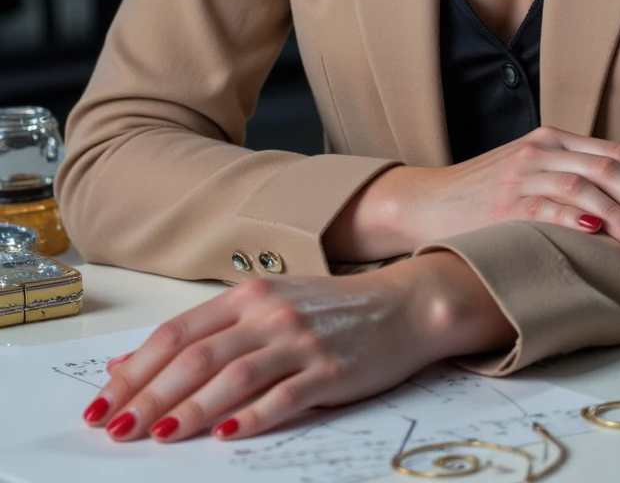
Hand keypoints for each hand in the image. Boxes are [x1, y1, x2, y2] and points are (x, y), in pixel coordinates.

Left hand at [79, 260, 444, 445]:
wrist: (402, 305)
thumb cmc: (328, 311)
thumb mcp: (266, 308)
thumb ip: (206, 333)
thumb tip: (132, 362)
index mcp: (249, 296)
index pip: (178, 333)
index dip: (136, 369)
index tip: (103, 402)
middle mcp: (270, 314)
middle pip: (197, 357)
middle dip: (151, 395)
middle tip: (118, 428)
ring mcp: (300, 342)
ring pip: (233, 377)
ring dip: (190, 410)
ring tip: (158, 437)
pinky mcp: (330, 372)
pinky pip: (283, 397)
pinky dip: (250, 418)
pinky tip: (225, 436)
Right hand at [394, 125, 619, 251]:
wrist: (425, 202)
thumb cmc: (486, 194)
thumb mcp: (533, 173)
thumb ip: (574, 178)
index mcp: (555, 141)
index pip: (616, 153)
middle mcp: (542, 152)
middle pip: (608, 169)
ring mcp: (521, 176)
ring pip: (583, 187)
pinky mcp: (501, 204)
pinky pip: (544, 207)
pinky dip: (573, 218)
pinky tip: (595, 232)